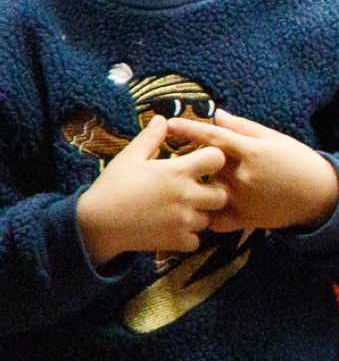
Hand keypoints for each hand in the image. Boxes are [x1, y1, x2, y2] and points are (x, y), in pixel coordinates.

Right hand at [74, 116, 229, 265]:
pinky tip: (174, 228)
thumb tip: (163, 119)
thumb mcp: (129, 157)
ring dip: (199, 215)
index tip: (201, 162)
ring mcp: (183, 220)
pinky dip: (188, 237)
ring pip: (209, 218)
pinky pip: (196, 241)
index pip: (218, 159)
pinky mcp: (176, 241)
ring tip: (181, 210)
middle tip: (195, 191)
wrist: (94, 224)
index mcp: (177, 171)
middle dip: (212, 192)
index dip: (212, 158)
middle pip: (222, 194)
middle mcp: (185, 196)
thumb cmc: (112, 186)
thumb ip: (151, 137)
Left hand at [162, 109, 338, 231]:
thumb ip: (243, 128)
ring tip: (188, 184)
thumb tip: (217, 114)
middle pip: (205, 164)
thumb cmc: (298, 161)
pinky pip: (214, 219)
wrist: (320, 195)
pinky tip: (203, 208)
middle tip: (181, 157)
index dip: (189, 129)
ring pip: (206, 191)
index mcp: (252, 152)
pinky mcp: (244, 218)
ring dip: (197, 185)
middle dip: (192, 159)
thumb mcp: (275, 139)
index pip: (213, 137)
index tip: (169, 124)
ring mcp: (243, 199)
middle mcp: (244, 176)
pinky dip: (206, 213)